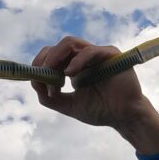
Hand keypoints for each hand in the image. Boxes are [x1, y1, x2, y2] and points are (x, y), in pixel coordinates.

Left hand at [29, 36, 158, 154]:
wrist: (123, 117)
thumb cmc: (100, 110)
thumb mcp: (68, 105)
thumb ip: (49, 97)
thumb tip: (35, 82)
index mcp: (74, 65)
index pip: (52, 55)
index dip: (40, 63)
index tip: (35, 77)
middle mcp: (84, 56)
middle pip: (58, 46)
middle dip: (46, 59)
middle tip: (43, 74)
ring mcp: (97, 53)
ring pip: (70, 42)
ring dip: (57, 57)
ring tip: (55, 75)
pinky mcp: (110, 54)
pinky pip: (89, 51)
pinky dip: (77, 60)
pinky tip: (70, 74)